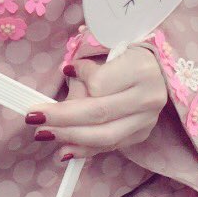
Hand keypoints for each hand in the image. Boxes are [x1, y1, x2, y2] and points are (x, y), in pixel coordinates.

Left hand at [27, 46, 168, 160]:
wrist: (163, 67)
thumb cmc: (130, 52)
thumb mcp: (111, 47)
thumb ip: (89, 66)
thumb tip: (67, 76)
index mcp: (141, 70)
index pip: (99, 84)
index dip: (79, 79)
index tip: (65, 70)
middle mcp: (148, 99)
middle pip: (98, 114)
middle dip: (62, 118)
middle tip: (34, 117)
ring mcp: (147, 121)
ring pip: (104, 137)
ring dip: (70, 137)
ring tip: (43, 134)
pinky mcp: (142, 134)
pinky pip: (110, 146)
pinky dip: (86, 149)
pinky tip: (65, 149)